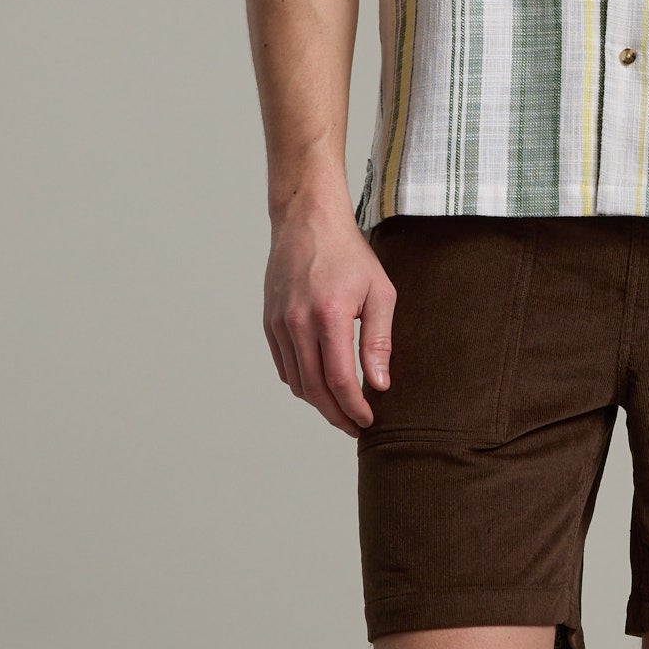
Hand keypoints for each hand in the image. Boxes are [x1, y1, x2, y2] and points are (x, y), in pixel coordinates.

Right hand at [263, 193, 394, 431]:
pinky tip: (320, 385)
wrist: (307, 222)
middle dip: (336, 415)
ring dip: (318, 402)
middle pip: (314, 389)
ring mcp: (279, 323)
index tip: (367, 420)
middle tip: (354, 426)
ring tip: (340, 408)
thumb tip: (379, 384)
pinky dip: (300, 383)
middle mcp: (297, 323)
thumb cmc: (350, 255)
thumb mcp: (380, 293)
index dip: (353, 407)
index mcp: (329, 316)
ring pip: (296, 382)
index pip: (339, 380)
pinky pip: (283, 365)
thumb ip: (378, 341)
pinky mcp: (269, 322)